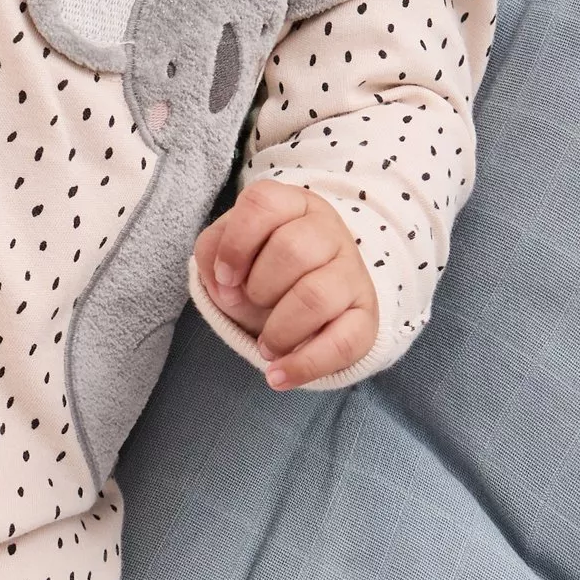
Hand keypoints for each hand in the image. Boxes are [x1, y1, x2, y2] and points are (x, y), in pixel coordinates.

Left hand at [194, 181, 377, 389]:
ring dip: (278, 330)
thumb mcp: (231, 252)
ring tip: (266, 346)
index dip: (236, 244)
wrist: (305, 304)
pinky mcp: (366, 316)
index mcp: (293, 205)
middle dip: (258, 288)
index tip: (225, 277)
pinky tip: (278, 376)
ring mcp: (353, 272)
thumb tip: (227, 285)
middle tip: (251, 305)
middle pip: (292, 250)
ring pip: (316, 297)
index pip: (263, 202)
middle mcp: (329, 231)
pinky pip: (342, 342)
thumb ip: (213, 253)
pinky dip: (303, 365)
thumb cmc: (263, 270)